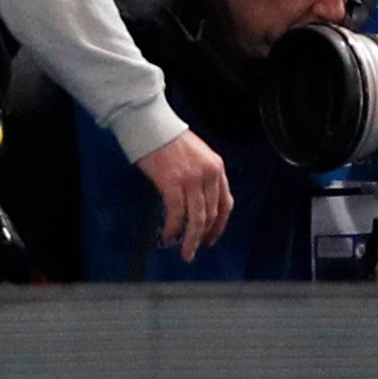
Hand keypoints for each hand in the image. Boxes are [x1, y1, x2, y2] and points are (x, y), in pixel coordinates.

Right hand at [134, 129, 233, 261]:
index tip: (211, 238)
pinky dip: (172, 228)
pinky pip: (176, 213)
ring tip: (185, 252)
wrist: (152, 126)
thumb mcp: (197, 157)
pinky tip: (167, 236)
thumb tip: (198, 204)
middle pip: (211, 214)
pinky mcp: (172, 183)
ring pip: (197, 218)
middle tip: (194, 251)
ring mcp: (192, 180)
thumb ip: (202, 178)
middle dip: (203, 236)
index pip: (225, 203)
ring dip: (190, 239)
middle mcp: (209, 175)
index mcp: (217, 168)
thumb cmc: (170, 142)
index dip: (219, 225)